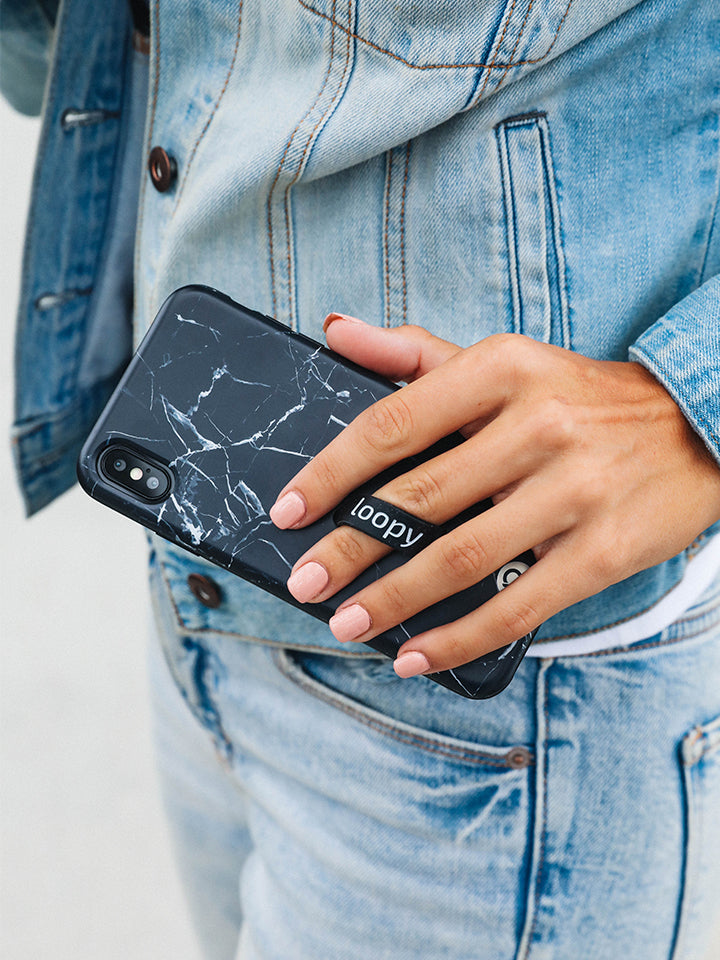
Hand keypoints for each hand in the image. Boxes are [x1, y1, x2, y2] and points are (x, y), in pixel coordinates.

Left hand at [269, 314, 719, 677]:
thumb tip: (335, 332)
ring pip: (463, 558)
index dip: (331, 472)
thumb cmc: (578, 396)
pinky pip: (518, 606)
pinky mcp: (604, 550)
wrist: (697, 422)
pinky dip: (459, 637)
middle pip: (418, 497)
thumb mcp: (504, 359)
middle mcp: (537, 425)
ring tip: (347, 624)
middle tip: (304, 583)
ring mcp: (574, 490)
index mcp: (501, 369)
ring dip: (394, 600)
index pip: (393, 423)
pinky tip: (416, 655)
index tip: (288, 510)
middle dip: (348, 548)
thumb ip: (415, 351)